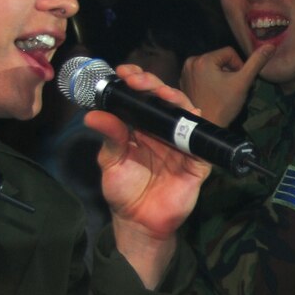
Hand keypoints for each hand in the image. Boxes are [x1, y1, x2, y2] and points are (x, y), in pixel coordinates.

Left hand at [90, 65, 209, 289]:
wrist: (139, 222)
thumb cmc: (124, 191)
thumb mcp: (110, 161)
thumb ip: (108, 137)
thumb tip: (92, 115)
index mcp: (141, 127)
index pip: (142, 96)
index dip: (136, 81)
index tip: (124, 72)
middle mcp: (163, 130)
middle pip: (164, 99)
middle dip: (153, 84)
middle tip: (137, 79)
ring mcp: (182, 144)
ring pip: (185, 112)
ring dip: (175, 98)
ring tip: (161, 92)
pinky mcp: (197, 161)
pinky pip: (202, 141)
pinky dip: (198, 126)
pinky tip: (190, 114)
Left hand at [180, 43, 263, 126]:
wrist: (205, 126)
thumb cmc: (224, 105)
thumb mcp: (243, 82)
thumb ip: (256, 62)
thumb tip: (270, 45)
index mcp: (203, 59)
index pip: (229, 53)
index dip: (239, 66)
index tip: (238, 82)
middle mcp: (191, 62)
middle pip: (219, 59)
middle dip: (229, 71)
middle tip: (232, 88)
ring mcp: (185, 72)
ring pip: (211, 67)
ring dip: (220, 76)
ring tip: (222, 92)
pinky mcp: (184, 82)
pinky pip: (202, 74)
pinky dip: (210, 81)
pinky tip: (213, 94)